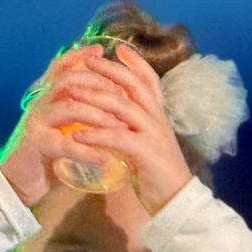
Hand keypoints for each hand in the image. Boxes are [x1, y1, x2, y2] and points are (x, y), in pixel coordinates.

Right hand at [0, 47, 122, 206]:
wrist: (18, 180)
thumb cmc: (45, 153)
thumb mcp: (60, 125)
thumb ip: (76, 110)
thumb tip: (106, 98)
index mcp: (46, 96)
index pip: (61, 67)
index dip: (80, 56)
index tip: (101, 50)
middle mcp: (40, 103)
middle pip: (69, 81)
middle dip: (98, 84)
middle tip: (121, 94)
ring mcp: (37, 122)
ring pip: (70, 108)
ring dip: (99, 116)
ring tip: (120, 127)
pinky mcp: (36, 145)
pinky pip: (64, 144)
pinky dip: (86, 151)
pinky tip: (104, 158)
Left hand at [62, 45, 194, 214]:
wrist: (179, 202)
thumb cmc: (159, 176)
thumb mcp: (147, 145)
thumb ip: (134, 129)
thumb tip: (114, 119)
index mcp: (159, 116)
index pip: (150, 81)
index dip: (135, 63)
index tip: (118, 48)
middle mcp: (158, 120)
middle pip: (133, 85)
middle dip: (108, 70)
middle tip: (86, 61)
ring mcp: (153, 134)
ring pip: (122, 106)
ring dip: (94, 97)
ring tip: (72, 92)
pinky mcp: (146, 153)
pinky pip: (118, 137)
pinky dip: (97, 134)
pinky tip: (79, 134)